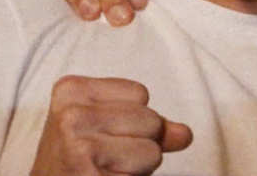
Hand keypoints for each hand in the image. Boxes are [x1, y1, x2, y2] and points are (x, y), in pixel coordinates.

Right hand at [31, 75, 191, 175]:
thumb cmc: (76, 158)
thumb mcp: (105, 127)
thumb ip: (148, 124)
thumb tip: (184, 134)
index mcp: (71, 89)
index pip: (140, 93)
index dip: (134, 119)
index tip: (102, 134)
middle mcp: (71, 115)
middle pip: (150, 121)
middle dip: (140, 143)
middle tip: (106, 157)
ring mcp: (77, 146)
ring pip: (152, 151)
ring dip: (138, 167)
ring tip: (106, 169)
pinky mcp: (87, 175)